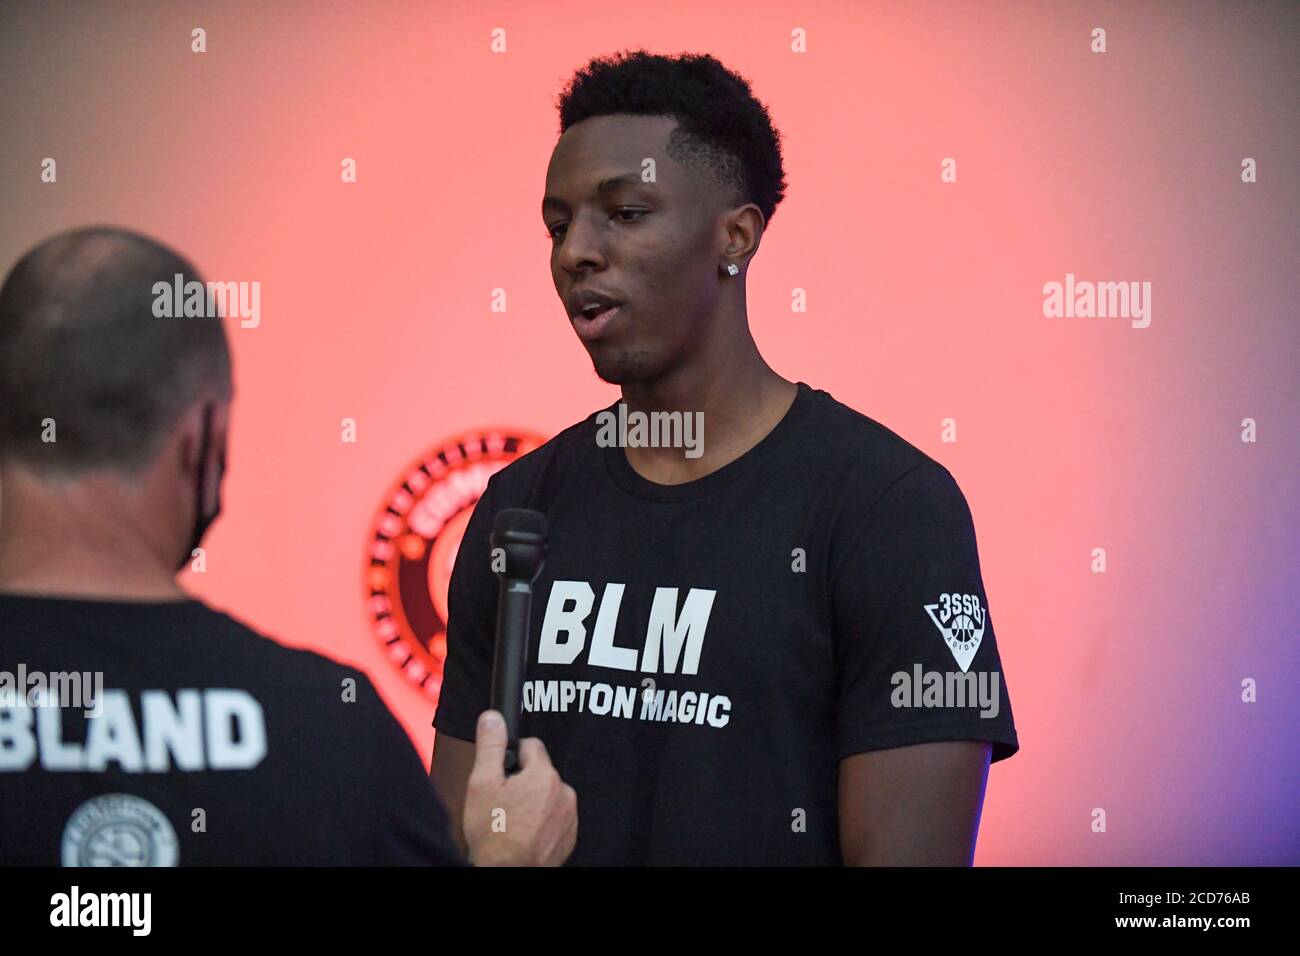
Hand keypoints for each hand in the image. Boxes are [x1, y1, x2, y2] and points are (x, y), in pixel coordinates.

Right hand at [463, 710, 577, 865]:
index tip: (502, 774)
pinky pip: (556, 815)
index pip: (532, 745)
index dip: (512, 757)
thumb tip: (493, 717)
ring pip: (548, 794)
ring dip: (534, 801)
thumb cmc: (494, 835)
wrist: (507, 873)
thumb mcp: (482, 784)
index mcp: (544, 776)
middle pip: (540, 771)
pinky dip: (542, 820)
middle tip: (503, 802)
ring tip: (512, 819)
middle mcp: (563, 792)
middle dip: (523, 781)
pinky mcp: (570, 834)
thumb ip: (490, 746)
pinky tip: (524, 831)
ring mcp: (569, 815)